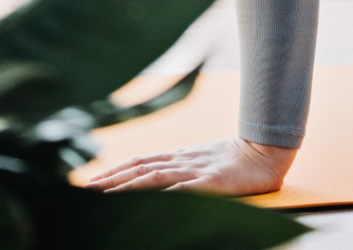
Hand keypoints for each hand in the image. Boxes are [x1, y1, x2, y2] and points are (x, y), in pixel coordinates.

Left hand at [84, 136, 296, 195]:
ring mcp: (195, 171)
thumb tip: (161, 180)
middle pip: (140, 168)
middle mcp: (182, 161)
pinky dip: (164, 194)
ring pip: (153, 177)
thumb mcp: (205, 163)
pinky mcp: (211, 182)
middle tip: (87, 189)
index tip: (94, 181)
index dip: (116, 171)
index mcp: (180, 158)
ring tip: (104, 195)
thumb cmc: (238, 159)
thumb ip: (185, 170)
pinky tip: (148, 200)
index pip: (140, 162)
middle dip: (112, 179)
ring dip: (126, 186)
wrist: (266, 151)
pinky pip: (184, 189)